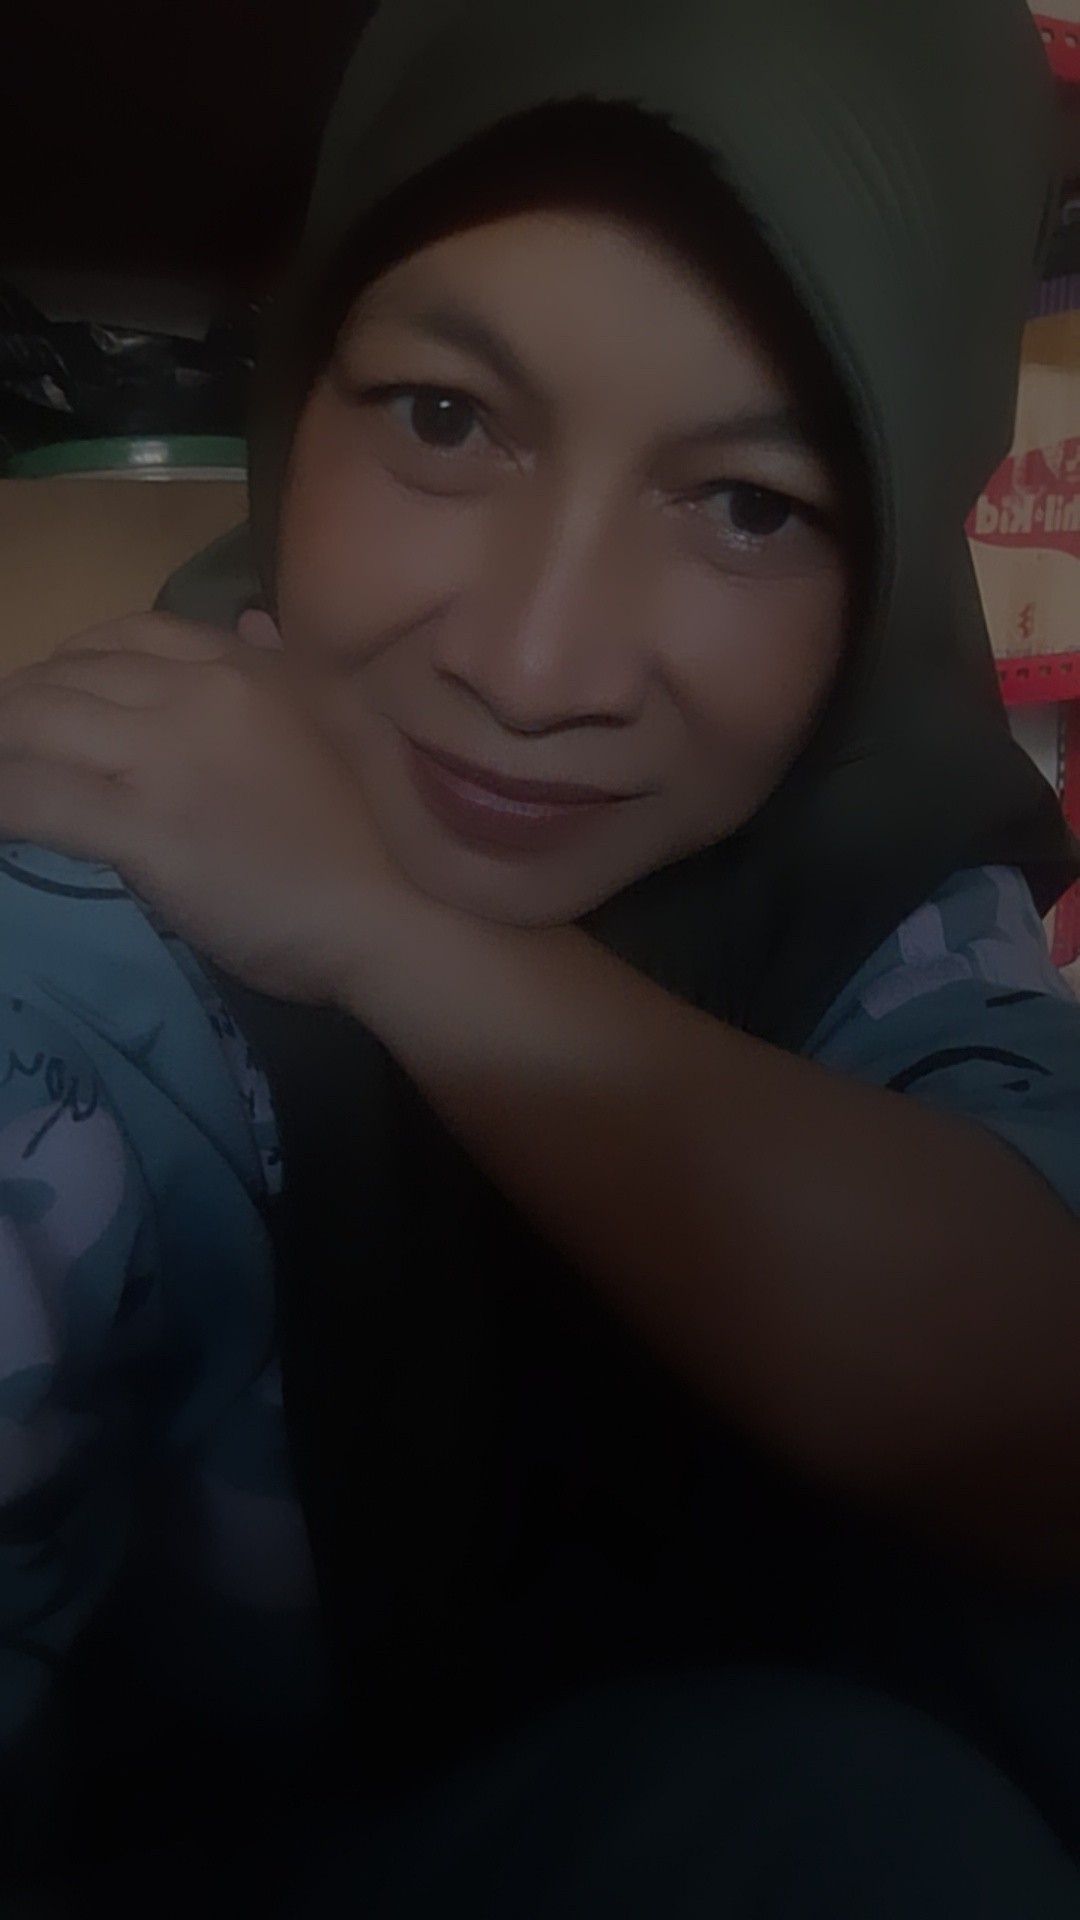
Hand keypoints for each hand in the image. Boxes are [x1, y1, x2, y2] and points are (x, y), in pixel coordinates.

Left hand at [0, 611, 408, 1005]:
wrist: (386, 914)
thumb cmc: (365, 835)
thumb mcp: (338, 724)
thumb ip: (286, 670)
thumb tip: (252, 623)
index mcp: (242, 670)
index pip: (127, 634)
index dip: (73, 661)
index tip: (58, 700)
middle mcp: (199, 696)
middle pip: (67, 676)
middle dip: (19, 708)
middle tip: (10, 747)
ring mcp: (169, 760)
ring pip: (35, 725)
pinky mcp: (145, 828)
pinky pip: (38, 798)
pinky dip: (0, 801)